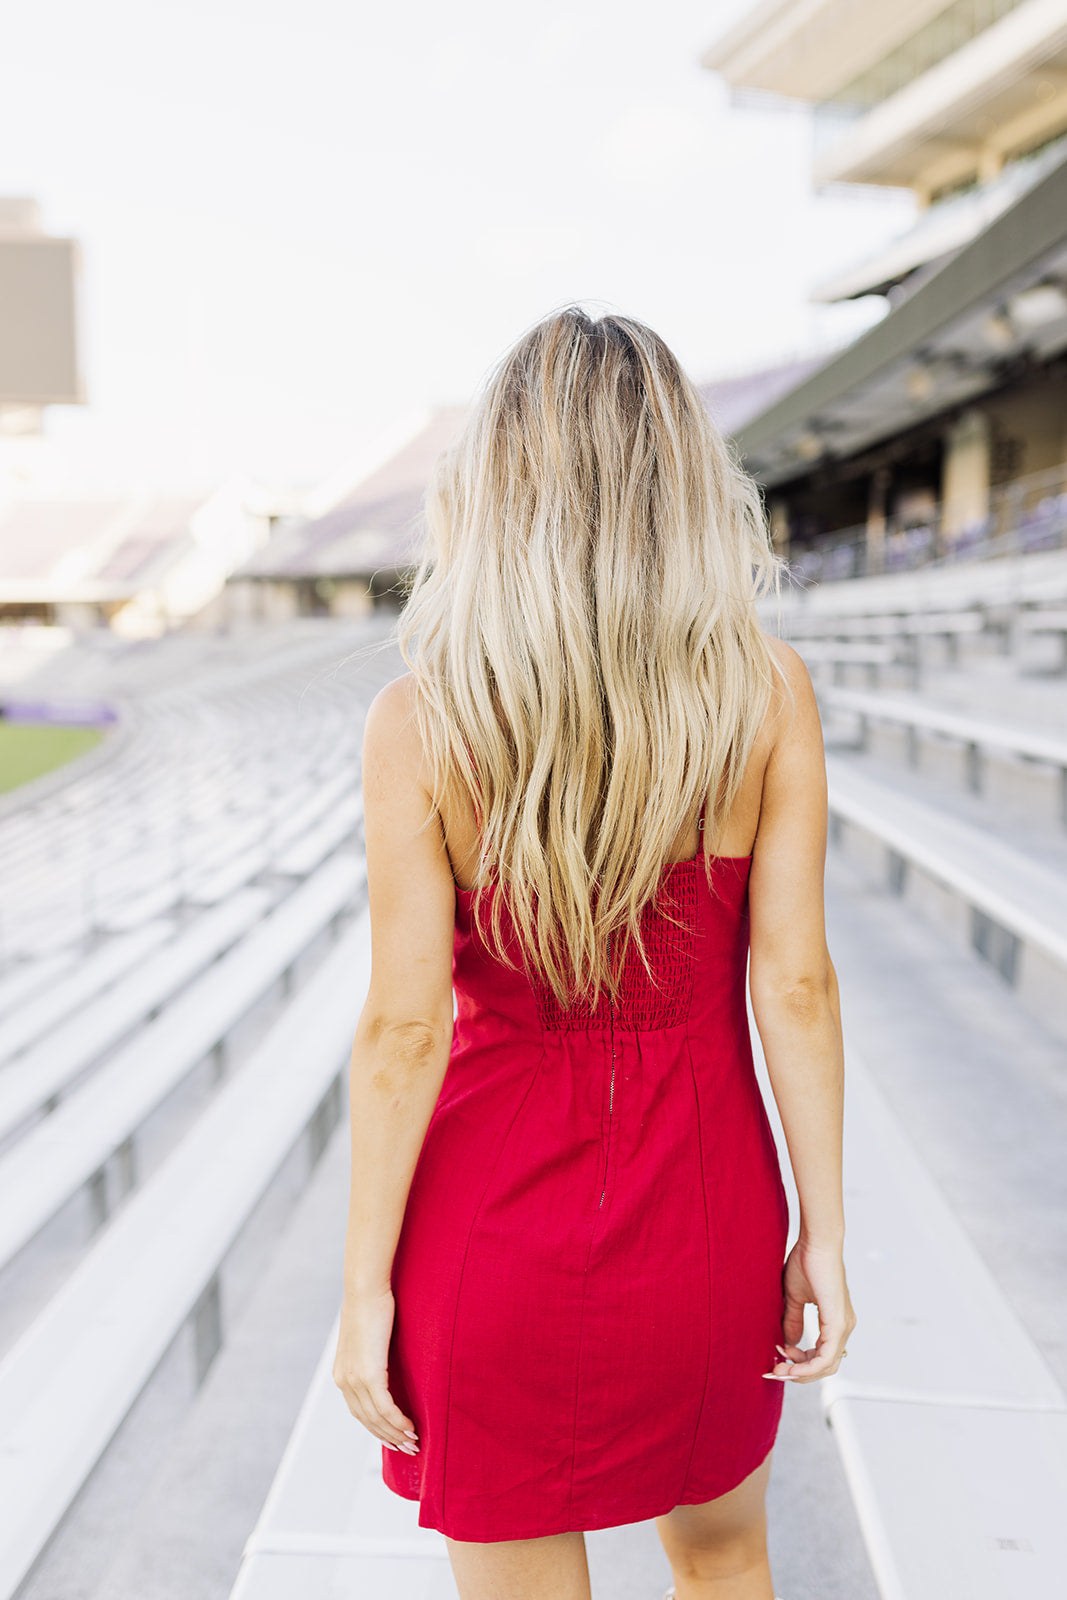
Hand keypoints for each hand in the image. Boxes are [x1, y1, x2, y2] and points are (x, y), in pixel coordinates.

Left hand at [332, 1288, 419, 1453]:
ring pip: (377, 1417)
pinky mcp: (369, 1374)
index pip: (359, 1411)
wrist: (365, 1289)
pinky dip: (398, 1421)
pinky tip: (411, 1427)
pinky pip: (385, 1407)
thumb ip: (373, 1354)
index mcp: (342, 1374)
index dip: (377, 1428)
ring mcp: (355, 1379)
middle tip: (409, 1448)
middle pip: (367, 1420)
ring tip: (414, 1442)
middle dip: (388, 1437)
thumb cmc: (371, 1305)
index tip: (394, 1438)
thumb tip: (387, 1361)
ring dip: (396, 1433)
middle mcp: (345, 1381)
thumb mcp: (368, 1336)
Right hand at [763, 1238, 856, 1383]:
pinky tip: (790, 1363)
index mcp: (836, 1320)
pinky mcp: (838, 1323)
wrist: (816, 1243)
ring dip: (801, 1371)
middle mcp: (844, 1326)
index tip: (778, 1355)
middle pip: (826, 1366)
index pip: (823, 1355)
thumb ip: (793, 1320)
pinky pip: (826, 1357)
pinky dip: (807, 1365)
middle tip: (776, 1370)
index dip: (800, 1362)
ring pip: (827, 1365)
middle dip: (799, 1372)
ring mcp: (843, 1326)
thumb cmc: (806, 1262)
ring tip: (779, 1368)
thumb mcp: (795, 1297)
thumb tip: (788, 1343)